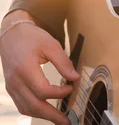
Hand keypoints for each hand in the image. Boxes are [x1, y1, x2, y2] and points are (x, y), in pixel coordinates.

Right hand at [0, 10, 78, 124]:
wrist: (11, 34)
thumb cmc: (32, 38)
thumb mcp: (51, 45)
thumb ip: (63, 62)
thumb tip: (75, 78)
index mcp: (25, 69)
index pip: (42, 91)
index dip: (59, 93)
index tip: (71, 87)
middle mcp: (16, 81)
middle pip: (33, 105)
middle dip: (51, 116)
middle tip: (67, 121)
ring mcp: (12, 86)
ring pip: (26, 108)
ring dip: (43, 116)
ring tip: (59, 119)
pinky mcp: (12, 87)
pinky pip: (21, 104)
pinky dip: (34, 110)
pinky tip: (45, 111)